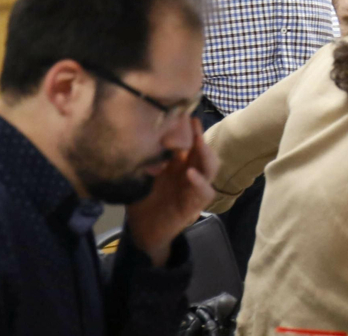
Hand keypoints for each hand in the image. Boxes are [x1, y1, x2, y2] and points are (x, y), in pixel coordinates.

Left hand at [123, 117, 218, 266]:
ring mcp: (194, 188)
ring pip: (211, 168)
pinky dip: (200, 182)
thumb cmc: (142, 202)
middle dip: (200, 137)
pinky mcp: (194, 205)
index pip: (189, 143)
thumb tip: (136, 138)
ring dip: (206, 155)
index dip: (190, 129)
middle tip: (193, 124)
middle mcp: (189, 173)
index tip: (184, 114)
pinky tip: (190, 173)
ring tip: (198, 144)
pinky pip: (205, 192)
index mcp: (178, 165)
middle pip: (203, 151)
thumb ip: (142, 161)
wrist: (143, 232)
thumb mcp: (138, 177)